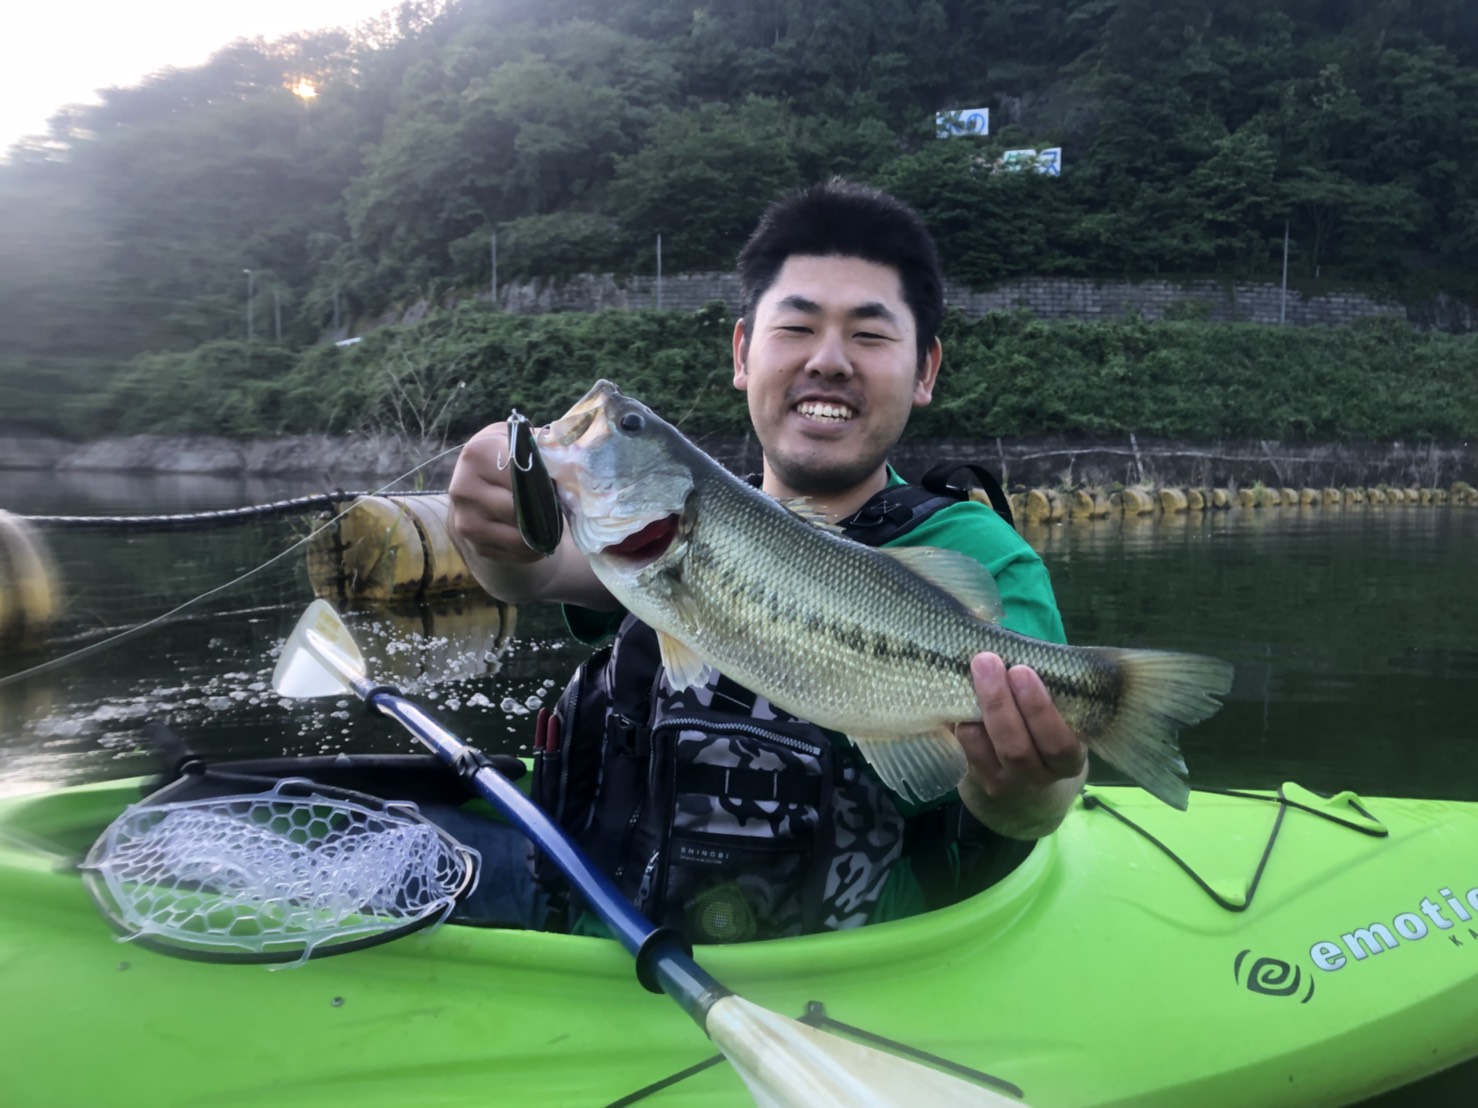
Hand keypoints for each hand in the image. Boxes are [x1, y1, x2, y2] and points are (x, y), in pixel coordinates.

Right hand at [447, 422, 610, 608]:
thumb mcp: (525, 444)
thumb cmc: (511, 458)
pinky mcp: (474, 545)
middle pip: (519, 508)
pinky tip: (537, 539)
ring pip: (519, 536)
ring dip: (542, 535)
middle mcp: (464, 487)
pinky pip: (514, 554)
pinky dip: (532, 550)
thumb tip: (579, 460)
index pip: (521, 472)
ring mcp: (466, 519)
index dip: (544, 481)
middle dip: (544, 511)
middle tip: (561, 509)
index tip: (559, 485)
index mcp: (478, 453)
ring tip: (552, 525)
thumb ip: (547, 448)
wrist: (479, 481)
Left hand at [954, 652, 1087, 838]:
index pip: (1059, 743)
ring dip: (979, 708)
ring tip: (975, 670)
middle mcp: (1041, 776)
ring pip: (992, 750)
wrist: (1030, 786)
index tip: (1023, 670)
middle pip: (1018, 748)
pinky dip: (964, 722)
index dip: (1040, 709)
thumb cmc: (1048, 734)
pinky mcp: (983, 780)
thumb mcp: (1062, 719)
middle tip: (988, 661)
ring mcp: (1008, 782)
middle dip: (1001, 702)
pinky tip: (962, 694)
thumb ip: (1053, 691)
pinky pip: (970, 751)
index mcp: (1069, 759)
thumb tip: (1020, 645)